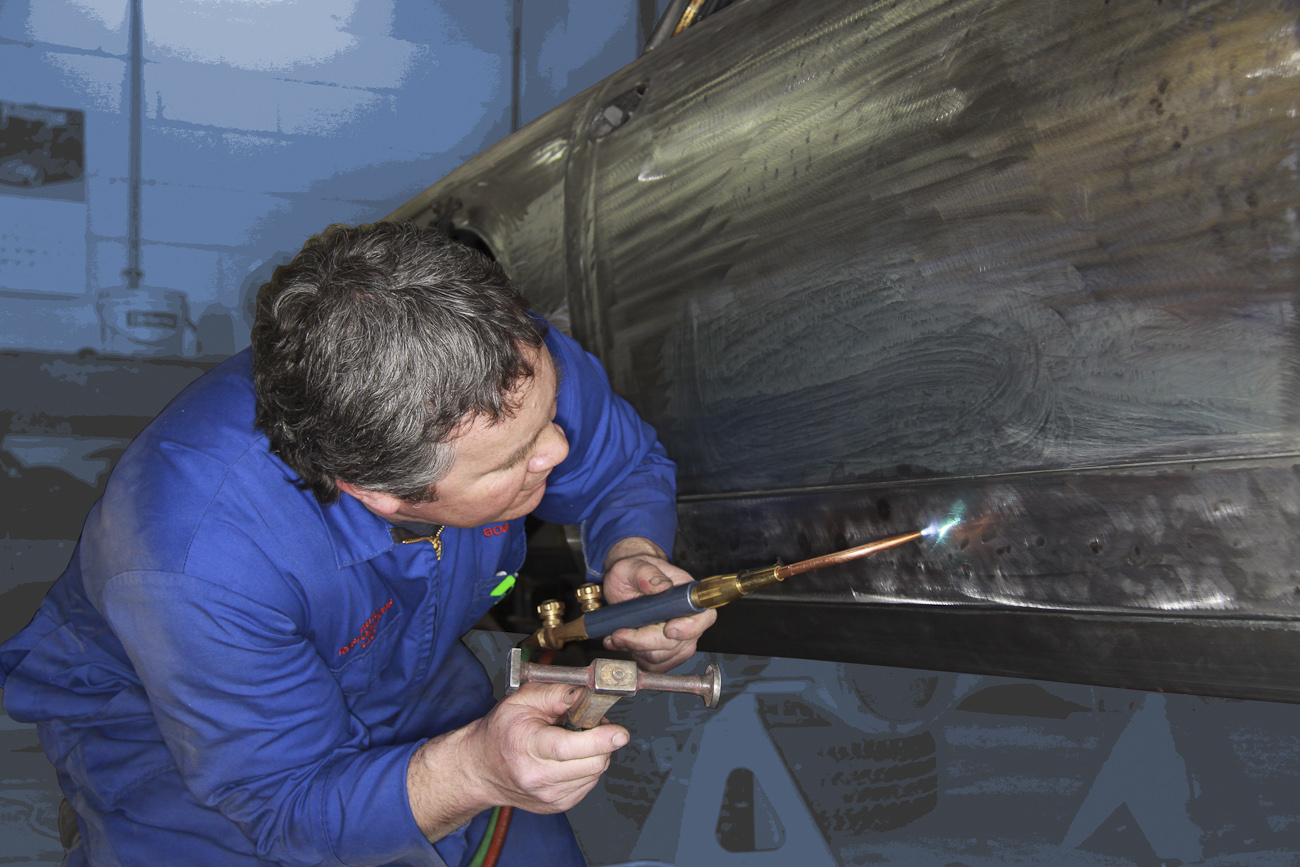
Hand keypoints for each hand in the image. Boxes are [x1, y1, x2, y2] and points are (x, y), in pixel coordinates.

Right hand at [407, 683, 626, 840]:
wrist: (481, 769)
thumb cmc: (501, 732)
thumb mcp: (521, 700)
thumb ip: (555, 693)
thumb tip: (585, 693)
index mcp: (526, 748)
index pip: (569, 748)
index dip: (599, 740)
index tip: (619, 733)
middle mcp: (538, 778)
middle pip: (592, 764)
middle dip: (602, 741)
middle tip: (589, 724)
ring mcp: (549, 796)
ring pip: (595, 773)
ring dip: (596, 753)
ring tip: (573, 739)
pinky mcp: (558, 805)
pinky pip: (589, 783)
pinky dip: (588, 767)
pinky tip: (571, 757)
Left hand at [601, 537, 716, 671]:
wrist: (625, 582)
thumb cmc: (633, 572)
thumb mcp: (633, 566)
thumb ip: (645, 573)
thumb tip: (660, 585)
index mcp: (687, 595)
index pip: (703, 617)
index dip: (689, 628)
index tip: (668, 631)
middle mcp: (687, 618)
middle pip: (678, 644)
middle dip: (645, 642)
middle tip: (619, 633)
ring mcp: (678, 637)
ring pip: (664, 657)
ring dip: (637, 651)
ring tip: (616, 636)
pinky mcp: (664, 650)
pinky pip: (656, 664)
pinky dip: (637, 657)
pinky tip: (622, 643)